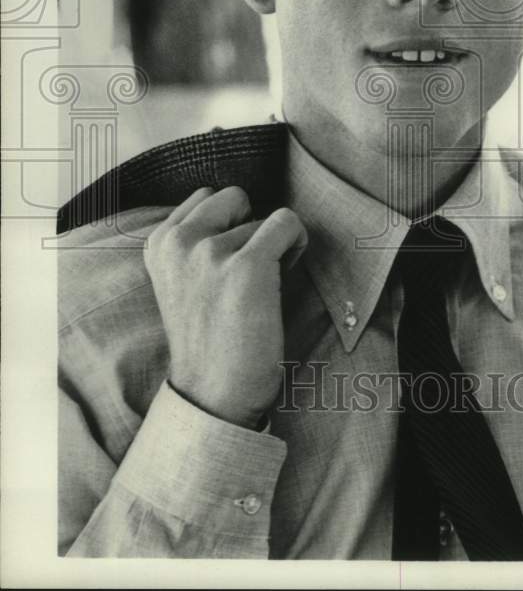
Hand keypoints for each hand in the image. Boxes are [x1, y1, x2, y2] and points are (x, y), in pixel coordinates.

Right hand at [144, 187, 307, 428]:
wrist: (213, 393)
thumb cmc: (208, 337)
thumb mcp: (181, 279)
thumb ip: (194, 241)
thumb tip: (241, 208)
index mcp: (159, 243)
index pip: (206, 196)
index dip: (227, 224)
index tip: (227, 261)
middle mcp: (179, 242)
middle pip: (234, 197)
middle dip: (247, 225)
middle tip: (248, 268)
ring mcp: (211, 252)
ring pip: (262, 217)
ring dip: (271, 246)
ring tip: (259, 288)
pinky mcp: (248, 266)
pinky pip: (287, 222)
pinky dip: (297, 241)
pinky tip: (286, 272)